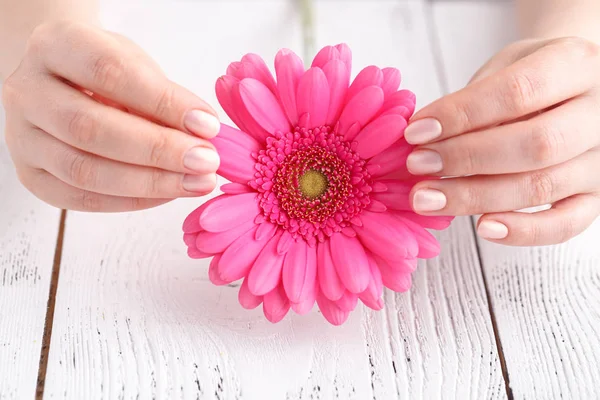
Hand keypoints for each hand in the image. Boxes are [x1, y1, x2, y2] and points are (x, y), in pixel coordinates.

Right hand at [2, 21, 220, 211]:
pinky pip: (81, 199)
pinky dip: (131, 201)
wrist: (60, 82)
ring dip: (149, 183)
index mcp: (54, 46)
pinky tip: (168, 194)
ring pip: (83, 171)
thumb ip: (161, 95)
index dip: (164, 102)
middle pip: (91, 129)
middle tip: (206, 161)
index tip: (208, 125)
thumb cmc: (105, 71)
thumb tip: (203, 134)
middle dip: (158, 150)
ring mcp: (21, 138)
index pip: (109, 73)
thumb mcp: (134, 64)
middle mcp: (26, 91)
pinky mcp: (31, 176)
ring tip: (196, 183)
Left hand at [404, 37, 599, 245]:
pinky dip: (523, 231)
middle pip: (535, 144)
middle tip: (418, 166)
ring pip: (543, 186)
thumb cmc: (533, 78)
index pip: (518, 91)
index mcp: (578, 64)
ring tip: (428, 199)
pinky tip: (481, 227)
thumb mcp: (505, 67)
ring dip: (476, 197)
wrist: (578, 90)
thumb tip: (421, 136)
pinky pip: (566, 223)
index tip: (416, 132)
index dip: (461, 115)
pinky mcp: (598, 196)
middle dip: (466, 158)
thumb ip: (472, 99)